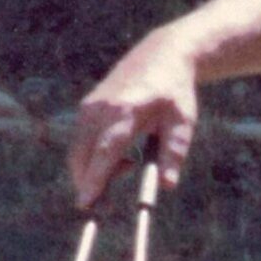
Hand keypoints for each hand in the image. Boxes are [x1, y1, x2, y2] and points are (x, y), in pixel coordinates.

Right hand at [68, 38, 200, 209]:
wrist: (161, 54)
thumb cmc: (175, 91)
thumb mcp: (183, 122)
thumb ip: (174, 153)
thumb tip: (167, 185)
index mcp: (125, 110)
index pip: (104, 151)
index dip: (94, 178)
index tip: (85, 202)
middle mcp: (100, 108)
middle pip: (82, 156)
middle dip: (88, 184)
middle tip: (109, 206)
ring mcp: (89, 107)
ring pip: (77, 152)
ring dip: (93, 172)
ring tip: (129, 166)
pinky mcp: (86, 108)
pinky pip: (80, 143)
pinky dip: (92, 160)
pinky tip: (123, 156)